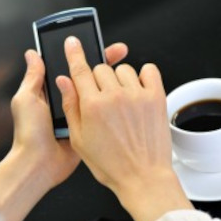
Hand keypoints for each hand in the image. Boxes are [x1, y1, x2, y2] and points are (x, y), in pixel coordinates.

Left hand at [0, 42, 127, 220]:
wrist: (38, 165)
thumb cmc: (29, 132)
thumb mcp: (27, 98)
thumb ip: (33, 76)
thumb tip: (32, 54)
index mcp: (48, 92)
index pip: (68, 66)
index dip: (82, 54)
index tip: (95, 42)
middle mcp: (63, 100)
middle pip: (86, 77)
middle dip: (103, 63)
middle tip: (121, 51)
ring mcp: (76, 114)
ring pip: (94, 93)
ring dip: (108, 83)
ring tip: (125, 69)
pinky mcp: (86, 127)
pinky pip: (98, 112)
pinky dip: (110, 104)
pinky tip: (123, 94)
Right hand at [56, 37, 192, 220]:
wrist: (143, 178)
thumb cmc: (111, 164)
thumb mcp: (79, 139)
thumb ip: (70, 106)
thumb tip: (64, 82)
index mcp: (92, 106)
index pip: (80, 70)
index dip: (74, 53)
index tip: (72, 43)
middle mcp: (115, 96)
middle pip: (101, 68)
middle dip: (97, 79)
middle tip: (101, 97)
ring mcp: (137, 96)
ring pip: (123, 69)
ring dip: (119, 79)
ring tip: (121, 100)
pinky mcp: (157, 98)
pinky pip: (150, 70)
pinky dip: (143, 75)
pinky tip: (138, 90)